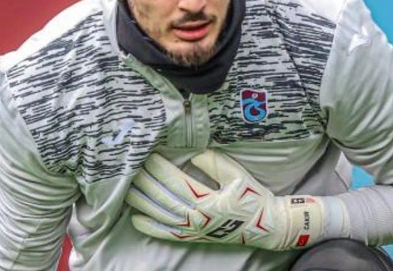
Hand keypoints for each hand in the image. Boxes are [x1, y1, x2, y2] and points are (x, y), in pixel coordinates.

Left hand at [125, 149, 326, 249]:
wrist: (265, 226)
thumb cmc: (252, 197)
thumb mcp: (238, 176)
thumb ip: (216, 163)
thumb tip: (194, 154)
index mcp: (208, 201)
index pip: (177, 182)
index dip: (160, 169)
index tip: (148, 155)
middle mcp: (197, 218)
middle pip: (164, 198)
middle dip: (145, 182)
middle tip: (130, 167)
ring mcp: (194, 230)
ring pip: (161, 216)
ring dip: (142, 202)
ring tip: (127, 188)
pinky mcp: (193, 237)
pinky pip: (167, 234)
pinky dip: (150, 227)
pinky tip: (136, 218)